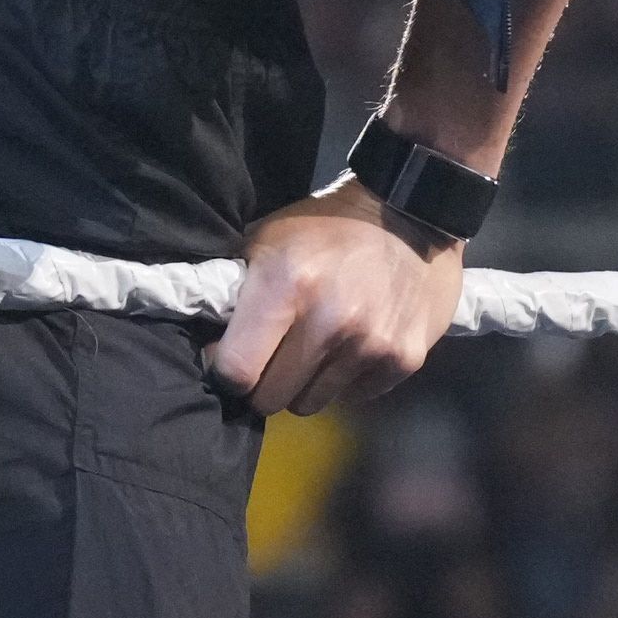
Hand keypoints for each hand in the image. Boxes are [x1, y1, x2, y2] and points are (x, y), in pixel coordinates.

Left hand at [209, 184, 467, 415]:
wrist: (412, 212)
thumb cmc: (327, 226)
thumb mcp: (267, 238)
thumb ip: (233, 290)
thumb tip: (204, 339)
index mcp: (286, 285)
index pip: (236, 370)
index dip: (225, 369)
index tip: (228, 357)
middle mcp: (329, 320)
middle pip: (270, 399)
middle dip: (263, 381)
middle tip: (273, 354)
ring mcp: (371, 344)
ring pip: (310, 404)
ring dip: (304, 383)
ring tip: (314, 345)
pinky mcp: (404, 359)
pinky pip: (353, 398)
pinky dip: (346, 380)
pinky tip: (352, 343)